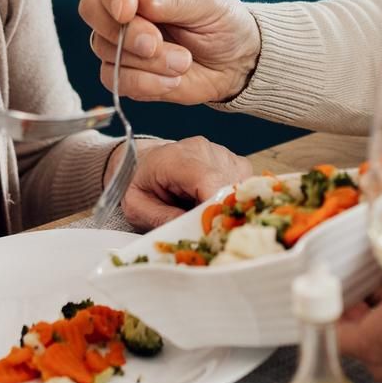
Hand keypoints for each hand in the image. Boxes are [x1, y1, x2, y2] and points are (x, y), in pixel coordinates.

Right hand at [78, 0, 259, 103]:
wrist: (235, 62)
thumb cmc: (221, 20)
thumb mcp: (206, 1)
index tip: (128, 10)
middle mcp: (125, 4)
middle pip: (92, 9)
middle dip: (124, 32)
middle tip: (155, 44)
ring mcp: (120, 38)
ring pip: (104, 47)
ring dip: (146, 61)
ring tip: (183, 61)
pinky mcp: (124, 70)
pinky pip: (115, 79)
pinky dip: (145, 83)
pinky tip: (173, 80)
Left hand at [108, 136, 253, 230]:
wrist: (139, 160)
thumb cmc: (137, 183)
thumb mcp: (137, 207)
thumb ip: (163, 219)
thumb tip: (195, 232)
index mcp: (177, 159)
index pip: (211, 182)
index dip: (217, 209)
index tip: (211, 231)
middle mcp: (203, 150)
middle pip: (230, 186)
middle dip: (222, 212)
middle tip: (207, 230)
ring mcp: (221, 152)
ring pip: (241, 186)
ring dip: (229, 205)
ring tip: (207, 215)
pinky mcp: (232, 160)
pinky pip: (244, 183)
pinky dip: (234, 198)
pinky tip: (215, 204)